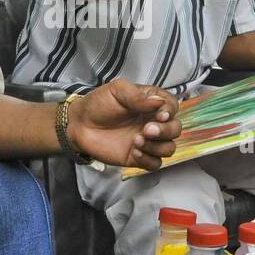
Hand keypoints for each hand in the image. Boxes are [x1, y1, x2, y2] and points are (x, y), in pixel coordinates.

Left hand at [66, 79, 181, 170]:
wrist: (79, 125)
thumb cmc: (98, 104)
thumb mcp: (117, 90)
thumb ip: (138, 96)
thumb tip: (159, 102)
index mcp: (151, 104)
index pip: (173, 107)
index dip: (170, 111)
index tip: (160, 114)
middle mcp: (153, 122)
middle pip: (175, 129)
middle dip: (165, 131)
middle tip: (146, 129)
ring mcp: (147, 141)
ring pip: (169, 148)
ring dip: (157, 146)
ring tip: (136, 140)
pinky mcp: (138, 157)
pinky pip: (155, 164)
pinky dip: (149, 159)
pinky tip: (135, 152)